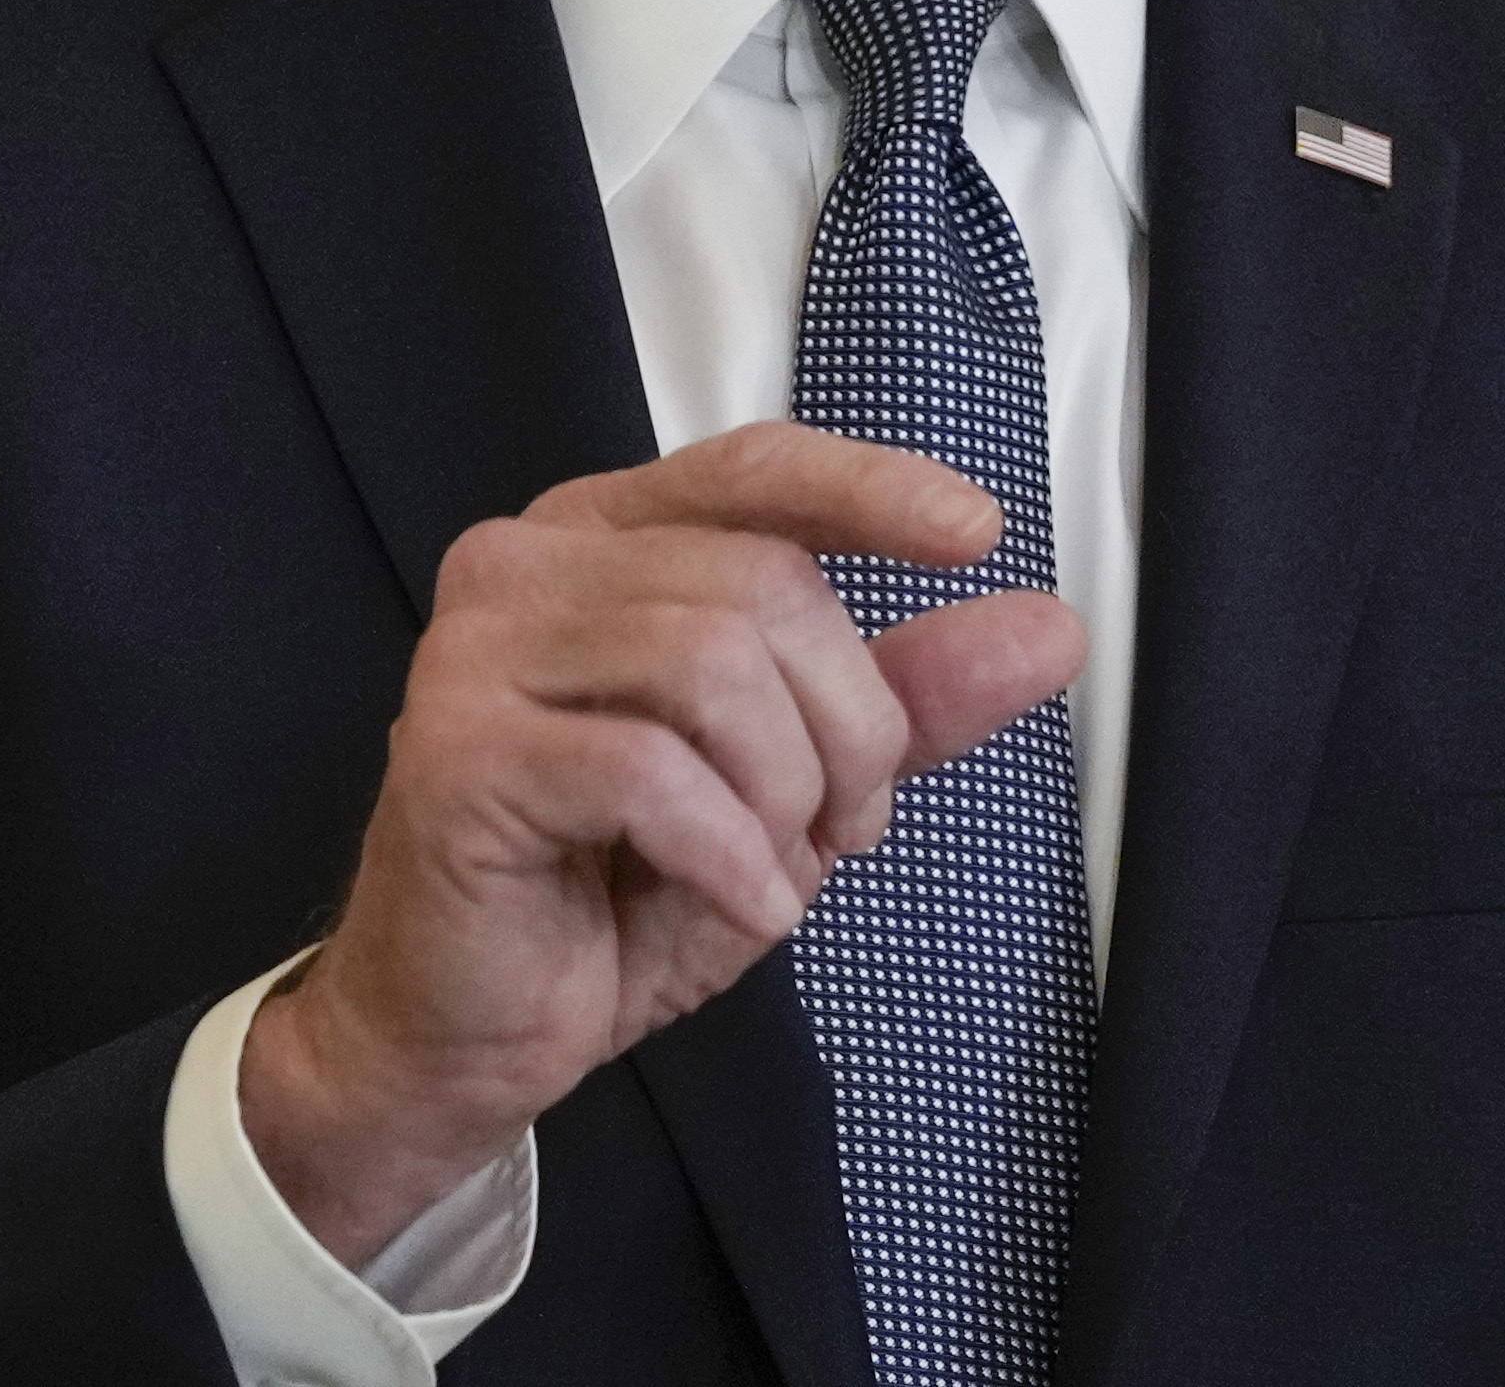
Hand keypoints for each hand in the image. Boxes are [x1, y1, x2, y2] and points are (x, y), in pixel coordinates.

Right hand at [238, 419, 1085, 1267]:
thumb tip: (1048, 630)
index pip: (751, 470)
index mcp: (601, 544)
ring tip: (775, 862)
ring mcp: (476, 655)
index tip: (972, 535)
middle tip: (843, 824)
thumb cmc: (614, 894)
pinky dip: (728, 849)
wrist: (466, 1034)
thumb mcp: (793, 787)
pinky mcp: (456, 755)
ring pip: (711, 663)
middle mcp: (524, 569)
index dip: (868, 490)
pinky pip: (649, 771)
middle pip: (761, 584)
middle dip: (848, 721)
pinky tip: (736, 897)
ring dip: (787, 788)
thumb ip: (904, 701)